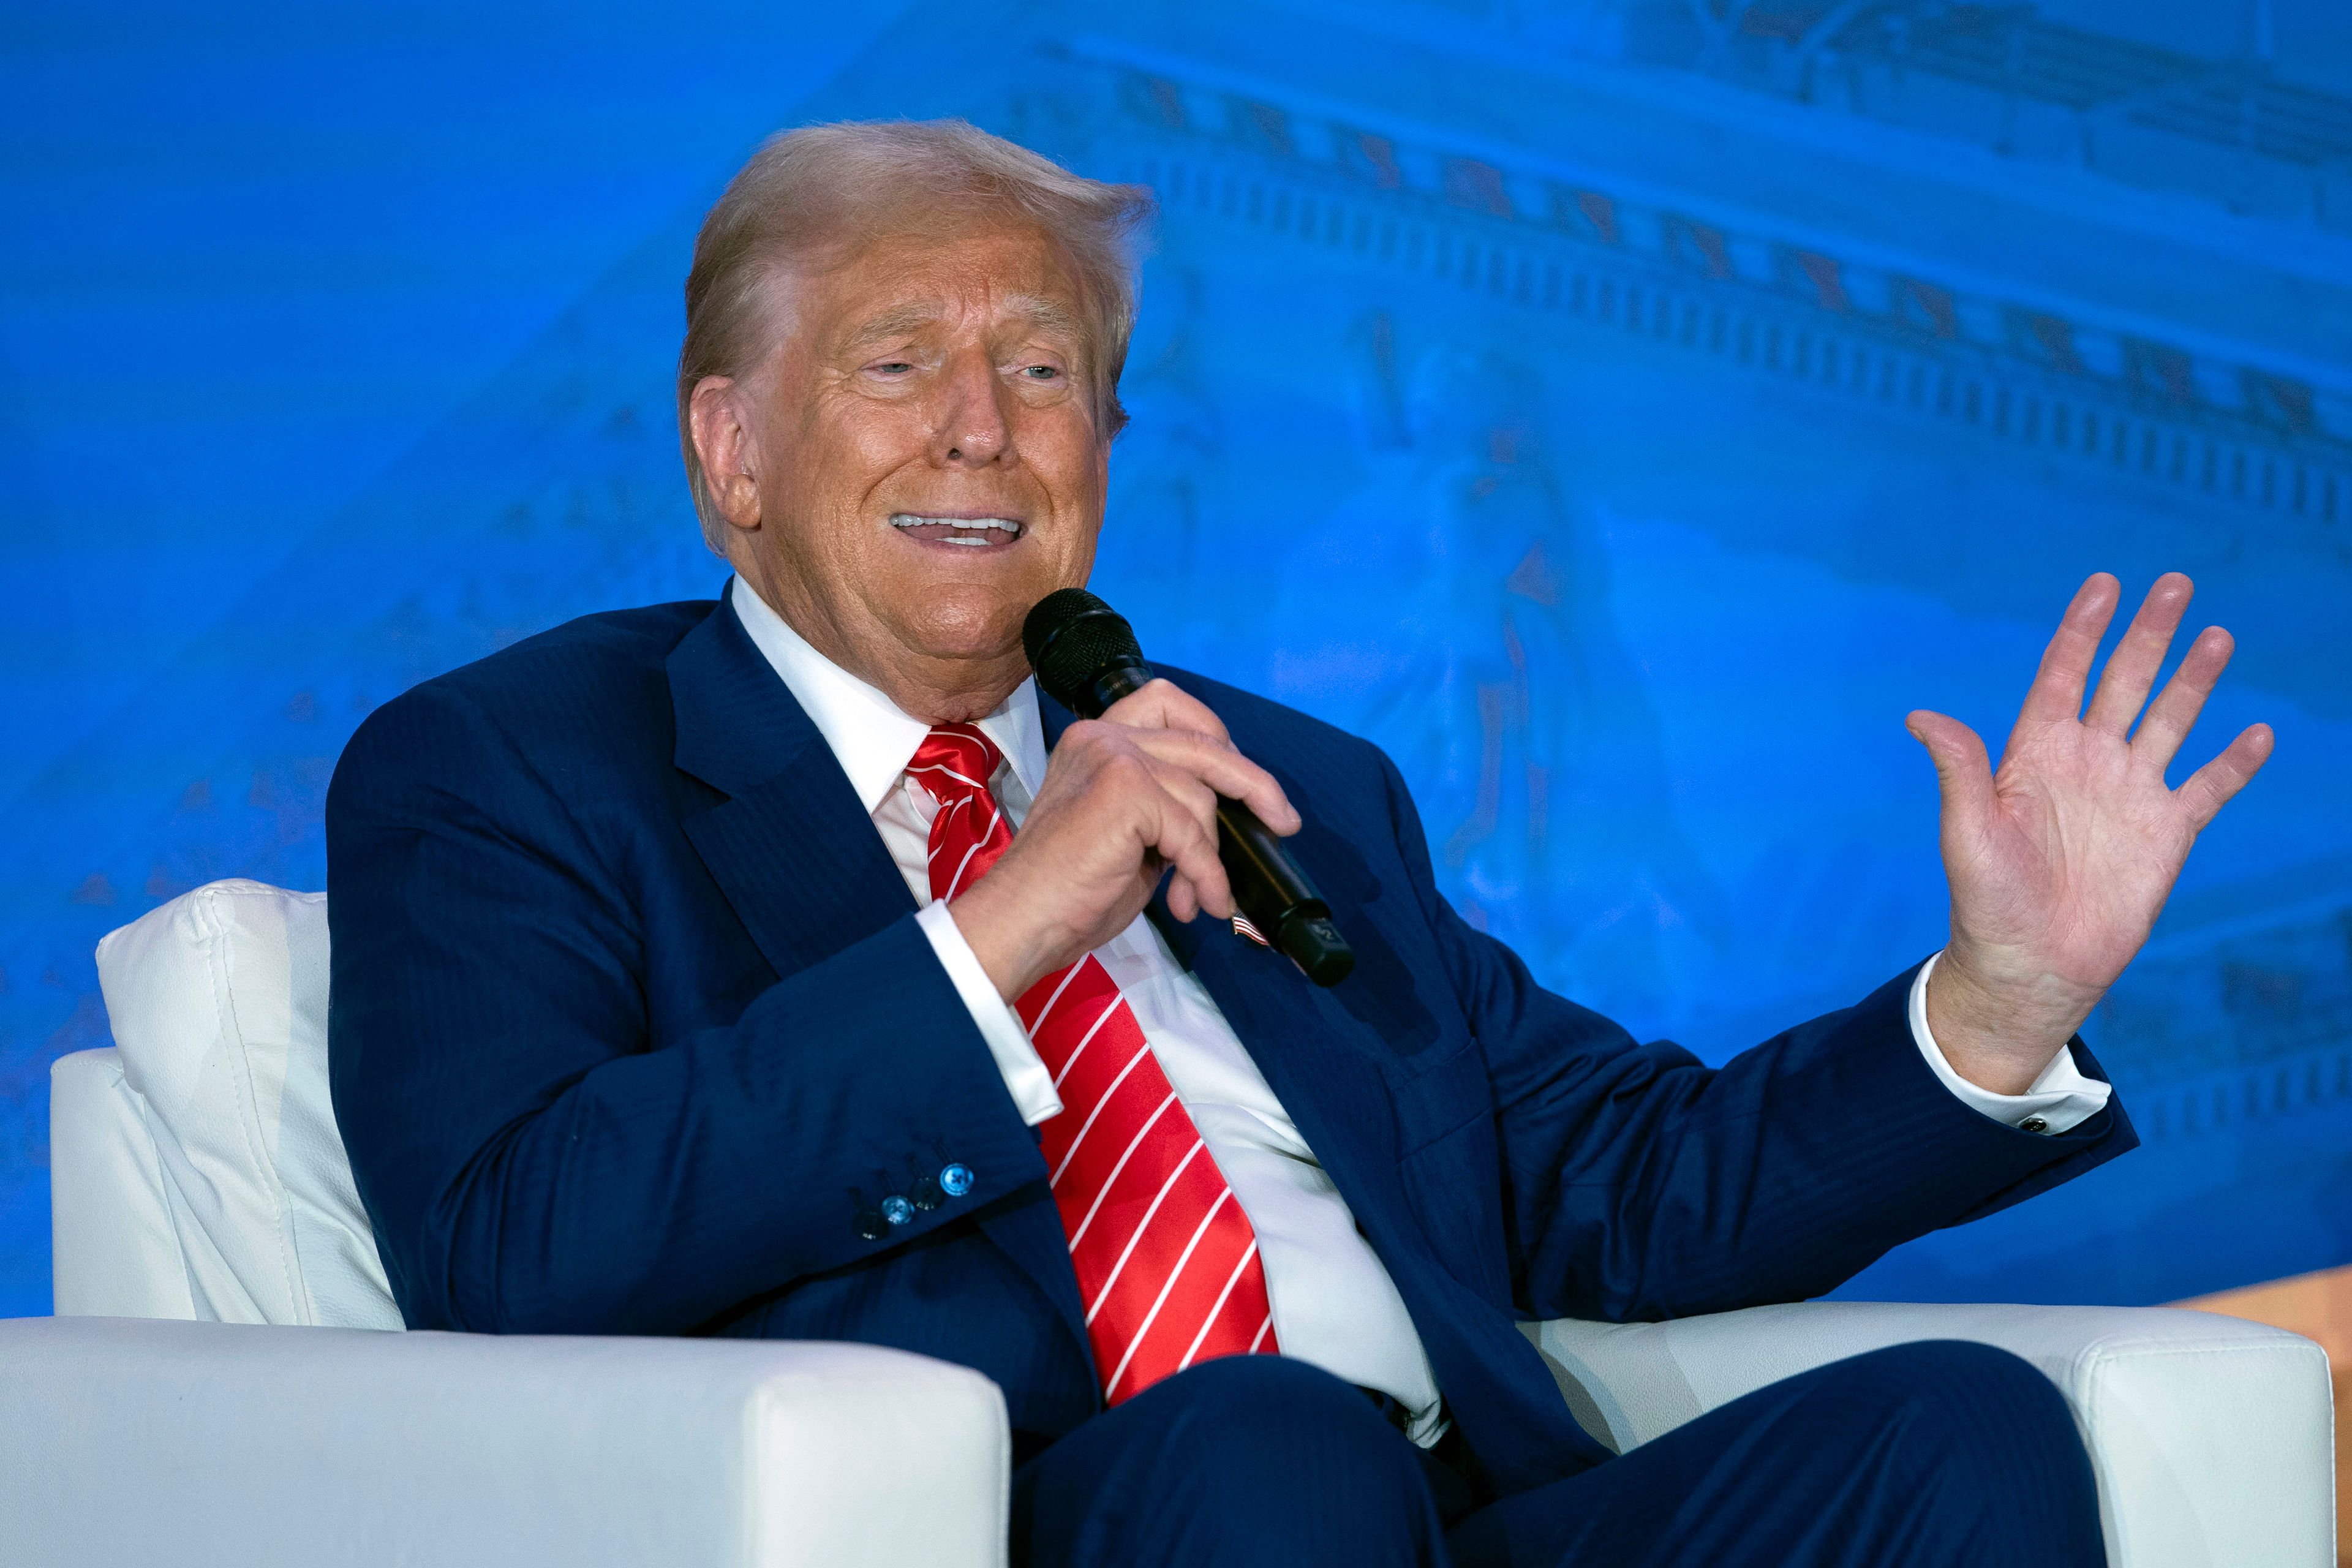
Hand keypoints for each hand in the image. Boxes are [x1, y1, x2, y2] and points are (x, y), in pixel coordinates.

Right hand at [950, 679, 1300, 1001]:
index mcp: (1096, 741)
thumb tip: (1225, 818)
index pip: (1166, 703)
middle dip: (1253, 783)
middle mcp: (1101, 737)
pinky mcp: (1123, 789)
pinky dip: (1204, 873)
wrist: (1024, 921)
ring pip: (1201, 797)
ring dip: (1210, 857)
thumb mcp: (1127, 834)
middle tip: (1283, 822)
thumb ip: (1165, 808)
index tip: (1241, 775)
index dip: (1214, 733)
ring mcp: (1112, 757)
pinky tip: (1193, 903)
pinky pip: (1192, 832)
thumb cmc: (1068, 890)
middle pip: (1203, 743)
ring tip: (1195, 898)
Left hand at [1908, 572, 2272, 1094]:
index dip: (2083, 630)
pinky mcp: (2167, 834)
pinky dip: (2235, 762)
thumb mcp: (1967, 833)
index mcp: (2036, 755)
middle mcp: (2087, 763)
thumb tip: (1919, 717)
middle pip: (2123, 682)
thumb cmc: (1988, 902)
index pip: (2063, 675)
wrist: (2031, 965)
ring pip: (2169, 720)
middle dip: (2148, 634)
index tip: (2104, 584)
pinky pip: (2208, 788)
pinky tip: (2258, 732)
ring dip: (2194, 680)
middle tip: (2176, 582)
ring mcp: (2130, 795)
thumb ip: (1959, 771)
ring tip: (2217, 635)